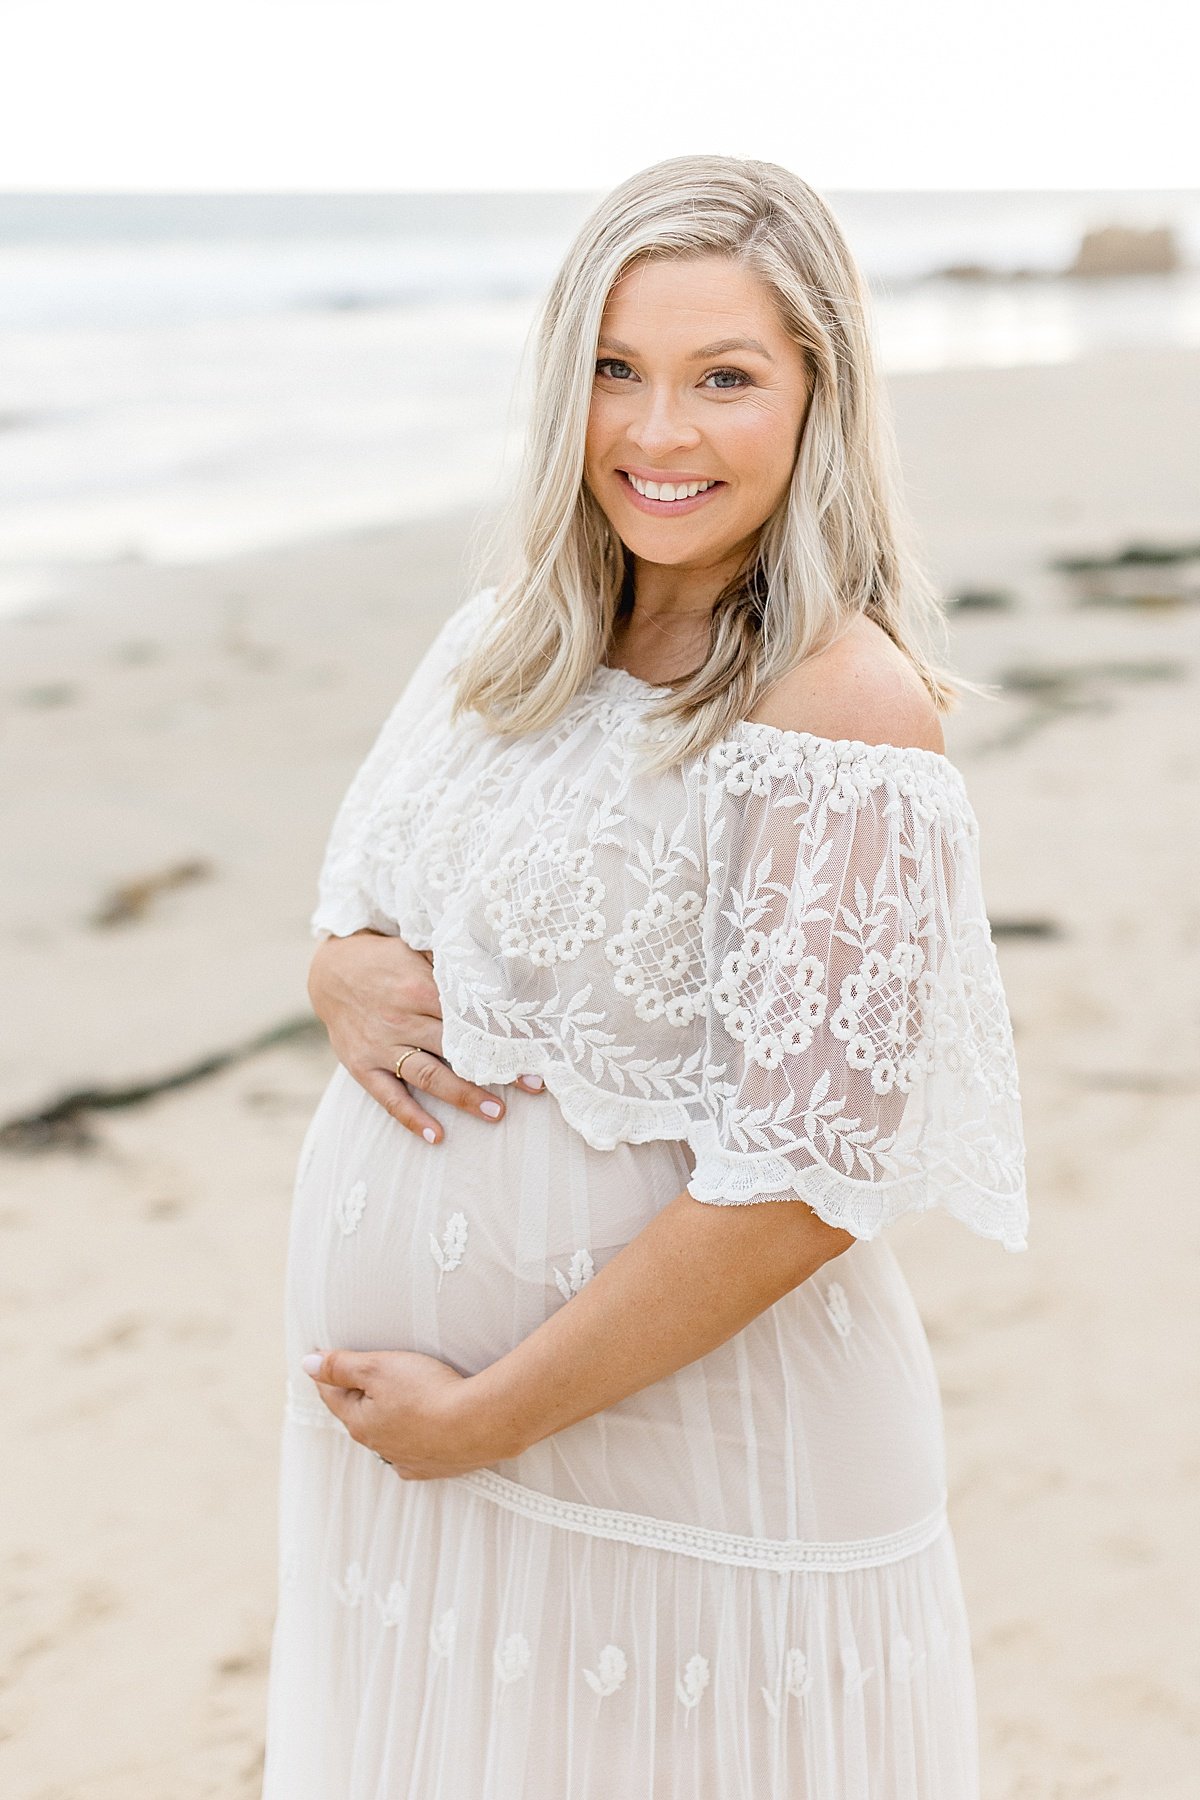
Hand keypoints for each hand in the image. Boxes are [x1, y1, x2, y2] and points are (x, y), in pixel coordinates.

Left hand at [300, 1347, 508, 1477]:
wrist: (480, 1424)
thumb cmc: (428, 1391)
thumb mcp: (378, 1367)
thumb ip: (341, 1366)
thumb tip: (307, 1364)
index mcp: (360, 1422)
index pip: (333, 1394)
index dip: (329, 1373)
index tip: (328, 1357)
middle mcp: (379, 1447)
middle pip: (361, 1415)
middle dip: (359, 1396)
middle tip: (364, 1374)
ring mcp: (408, 1460)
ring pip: (388, 1435)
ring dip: (389, 1418)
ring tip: (398, 1399)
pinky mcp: (436, 1467)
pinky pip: (416, 1452)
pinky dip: (416, 1438)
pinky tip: (423, 1430)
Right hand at [306, 929, 544, 1143]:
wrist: (331, 970)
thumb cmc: (386, 959)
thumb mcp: (418, 949)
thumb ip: (452, 965)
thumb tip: (499, 976)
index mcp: (419, 987)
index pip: (469, 1016)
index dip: (502, 1032)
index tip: (535, 1049)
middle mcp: (401, 1018)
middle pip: (456, 1048)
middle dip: (496, 1068)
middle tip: (534, 1085)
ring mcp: (380, 1045)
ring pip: (428, 1075)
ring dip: (463, 1095)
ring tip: (496, 1112)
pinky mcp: (362, 1066)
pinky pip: (388, 1097)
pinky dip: (411, 1117)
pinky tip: (436, 1136)